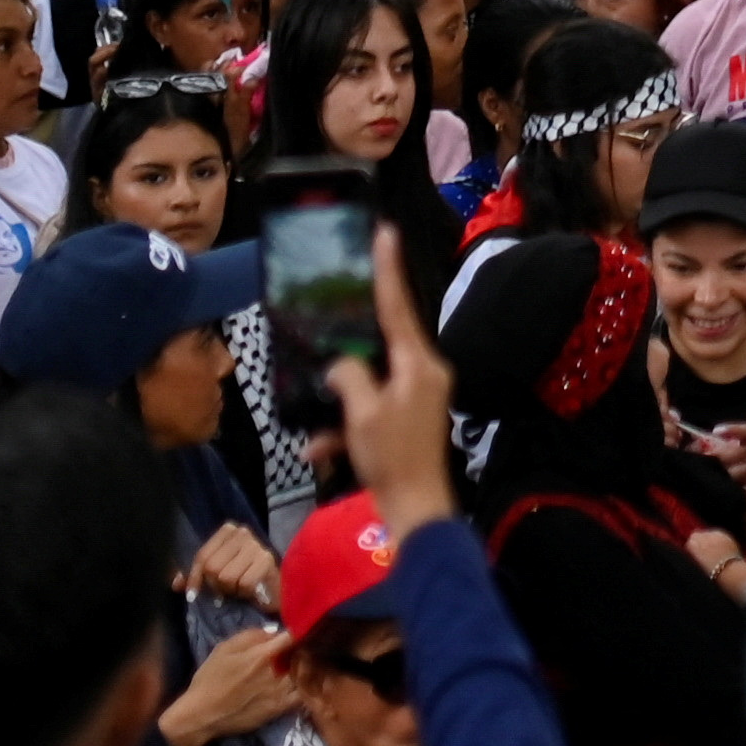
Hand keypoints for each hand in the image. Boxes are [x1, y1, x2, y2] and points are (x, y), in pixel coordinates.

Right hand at [159, 624, 296, 745]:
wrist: (202, 715)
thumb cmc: (210, 679)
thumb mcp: (225, 648)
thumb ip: (251, 636)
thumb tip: (274, 631)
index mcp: (264, 654)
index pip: (293, 636)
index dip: (299, 630)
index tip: (300, 628)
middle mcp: (277, 673)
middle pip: (302, 656)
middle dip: (302, 649)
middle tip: (298, 648)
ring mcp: (280, 693)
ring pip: (304, 676)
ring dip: (304, 668)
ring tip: (299, 666)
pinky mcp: (279, 710)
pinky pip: (301, 696)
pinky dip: (303, 688)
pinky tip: (297, 684)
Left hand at [189, 520, 284, 605]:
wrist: (274, 590)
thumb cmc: (242, 579)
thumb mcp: (216, 574)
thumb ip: (195, 576)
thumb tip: (176, 583)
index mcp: (227, 530)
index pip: (202, 556)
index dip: (195, 578)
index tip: (192, 594)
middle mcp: (242, 532)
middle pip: (212, 567)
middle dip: (216, 585)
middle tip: (226, 589)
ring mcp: (256, 544)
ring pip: (226, 577)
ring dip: (231, 590)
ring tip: (239, 588)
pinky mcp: (267, 560)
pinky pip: (243, 583)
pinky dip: (244, 592)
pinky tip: (251, 590)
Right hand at [330, 228, 458, 538]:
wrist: (418, 512)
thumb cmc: (394, 458)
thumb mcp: (362, 413)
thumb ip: (348, 376)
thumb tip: (341, 366)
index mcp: (420, 364)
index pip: (399, 306)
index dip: (388, 269)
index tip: (385, 232)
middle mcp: (425, 373)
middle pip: (383, 344)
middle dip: (351, 344)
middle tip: (331, 316)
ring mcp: (419, 399)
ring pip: (372, 383)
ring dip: (342, 402)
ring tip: (320, 421)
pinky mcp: (409, 423)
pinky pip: (373, 412)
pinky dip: (347, 428)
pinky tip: (320, 448)